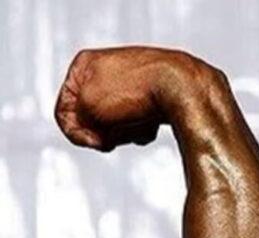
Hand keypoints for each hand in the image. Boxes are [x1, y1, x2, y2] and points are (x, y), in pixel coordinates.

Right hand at [54, 46, 199, 150]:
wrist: (183, 89)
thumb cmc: (136, 92)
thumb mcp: (88, 108)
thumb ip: (76, 120)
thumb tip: (97, 132)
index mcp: (84, 65)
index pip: (64, 110)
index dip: (76, 132)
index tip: (95, 141)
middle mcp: (108, 70)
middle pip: (93, 119)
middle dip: (106, 131)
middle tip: (119, 129)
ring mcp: (132, 84)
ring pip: (117, 124)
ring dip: (126, 132)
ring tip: (139, 122)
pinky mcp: (153, 97)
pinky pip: (139, 123)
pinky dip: (143, 129)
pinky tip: (153, 123)